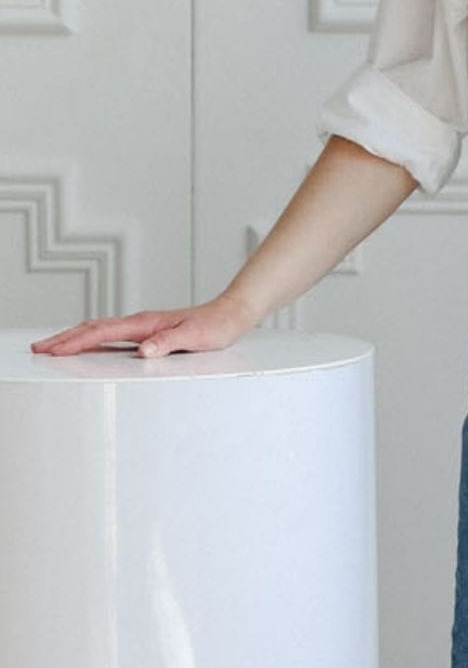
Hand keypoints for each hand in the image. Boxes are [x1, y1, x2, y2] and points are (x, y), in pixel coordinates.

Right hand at [30, 291, 255, 359]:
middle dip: (64, 338)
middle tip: (39, 348)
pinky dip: (92, 339)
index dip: (75, 342)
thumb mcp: (193, 339)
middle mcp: (141, 323)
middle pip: (93, 328)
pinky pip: (111, 335)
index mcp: (145, 324)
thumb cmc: (214, 327)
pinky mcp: (148, 332)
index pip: (101, 332)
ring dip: (75, 337)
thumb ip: (168, 344)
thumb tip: (143, 352)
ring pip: (99, 330)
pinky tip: (88, 346)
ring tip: (53, 346)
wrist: (229, 315)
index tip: (53, 349)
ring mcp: (143, 327)